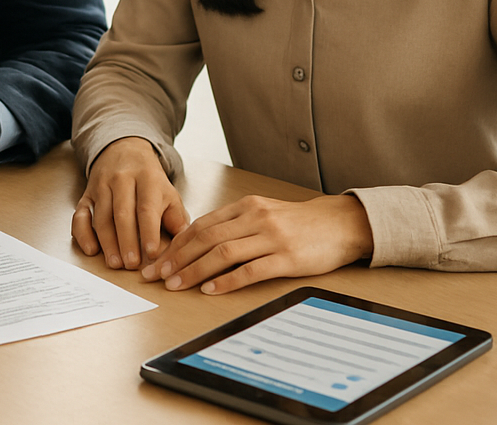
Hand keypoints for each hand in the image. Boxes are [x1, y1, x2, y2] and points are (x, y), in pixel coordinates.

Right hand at [72, 136, 188, 269]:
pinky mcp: (86, 194)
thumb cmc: (149, 179)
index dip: (149, 231)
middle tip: (131, 264)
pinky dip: (83, 233)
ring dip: (107, 242)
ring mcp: (101, 186)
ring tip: (115, 263)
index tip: (152, 253)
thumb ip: (176, 216)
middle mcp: (122, 180)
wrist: (124, 150)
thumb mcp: (168, 192)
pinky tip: (91, 249)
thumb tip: (184, 241)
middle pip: (122, 213)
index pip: (147, 208)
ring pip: (102, 216)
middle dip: (127, 241)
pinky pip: (80, 215)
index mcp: (147, 178)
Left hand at [144, 194, 373, 294]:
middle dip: (177, 258)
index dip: (176, 244)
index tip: (158, 260)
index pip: (201, 225)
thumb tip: (198, 241)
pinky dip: (227, 281)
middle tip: (157, 275)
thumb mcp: (263, 213)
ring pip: (223, 253)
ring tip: (176, 284)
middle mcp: (255, 218)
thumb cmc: (298, 222)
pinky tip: (210, 290)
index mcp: (245, 206)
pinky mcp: (287, 258)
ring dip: (195, 270)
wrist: (340, 224)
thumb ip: (234, 223)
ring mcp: (271, 237)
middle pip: (206, 238)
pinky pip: (251, 270)